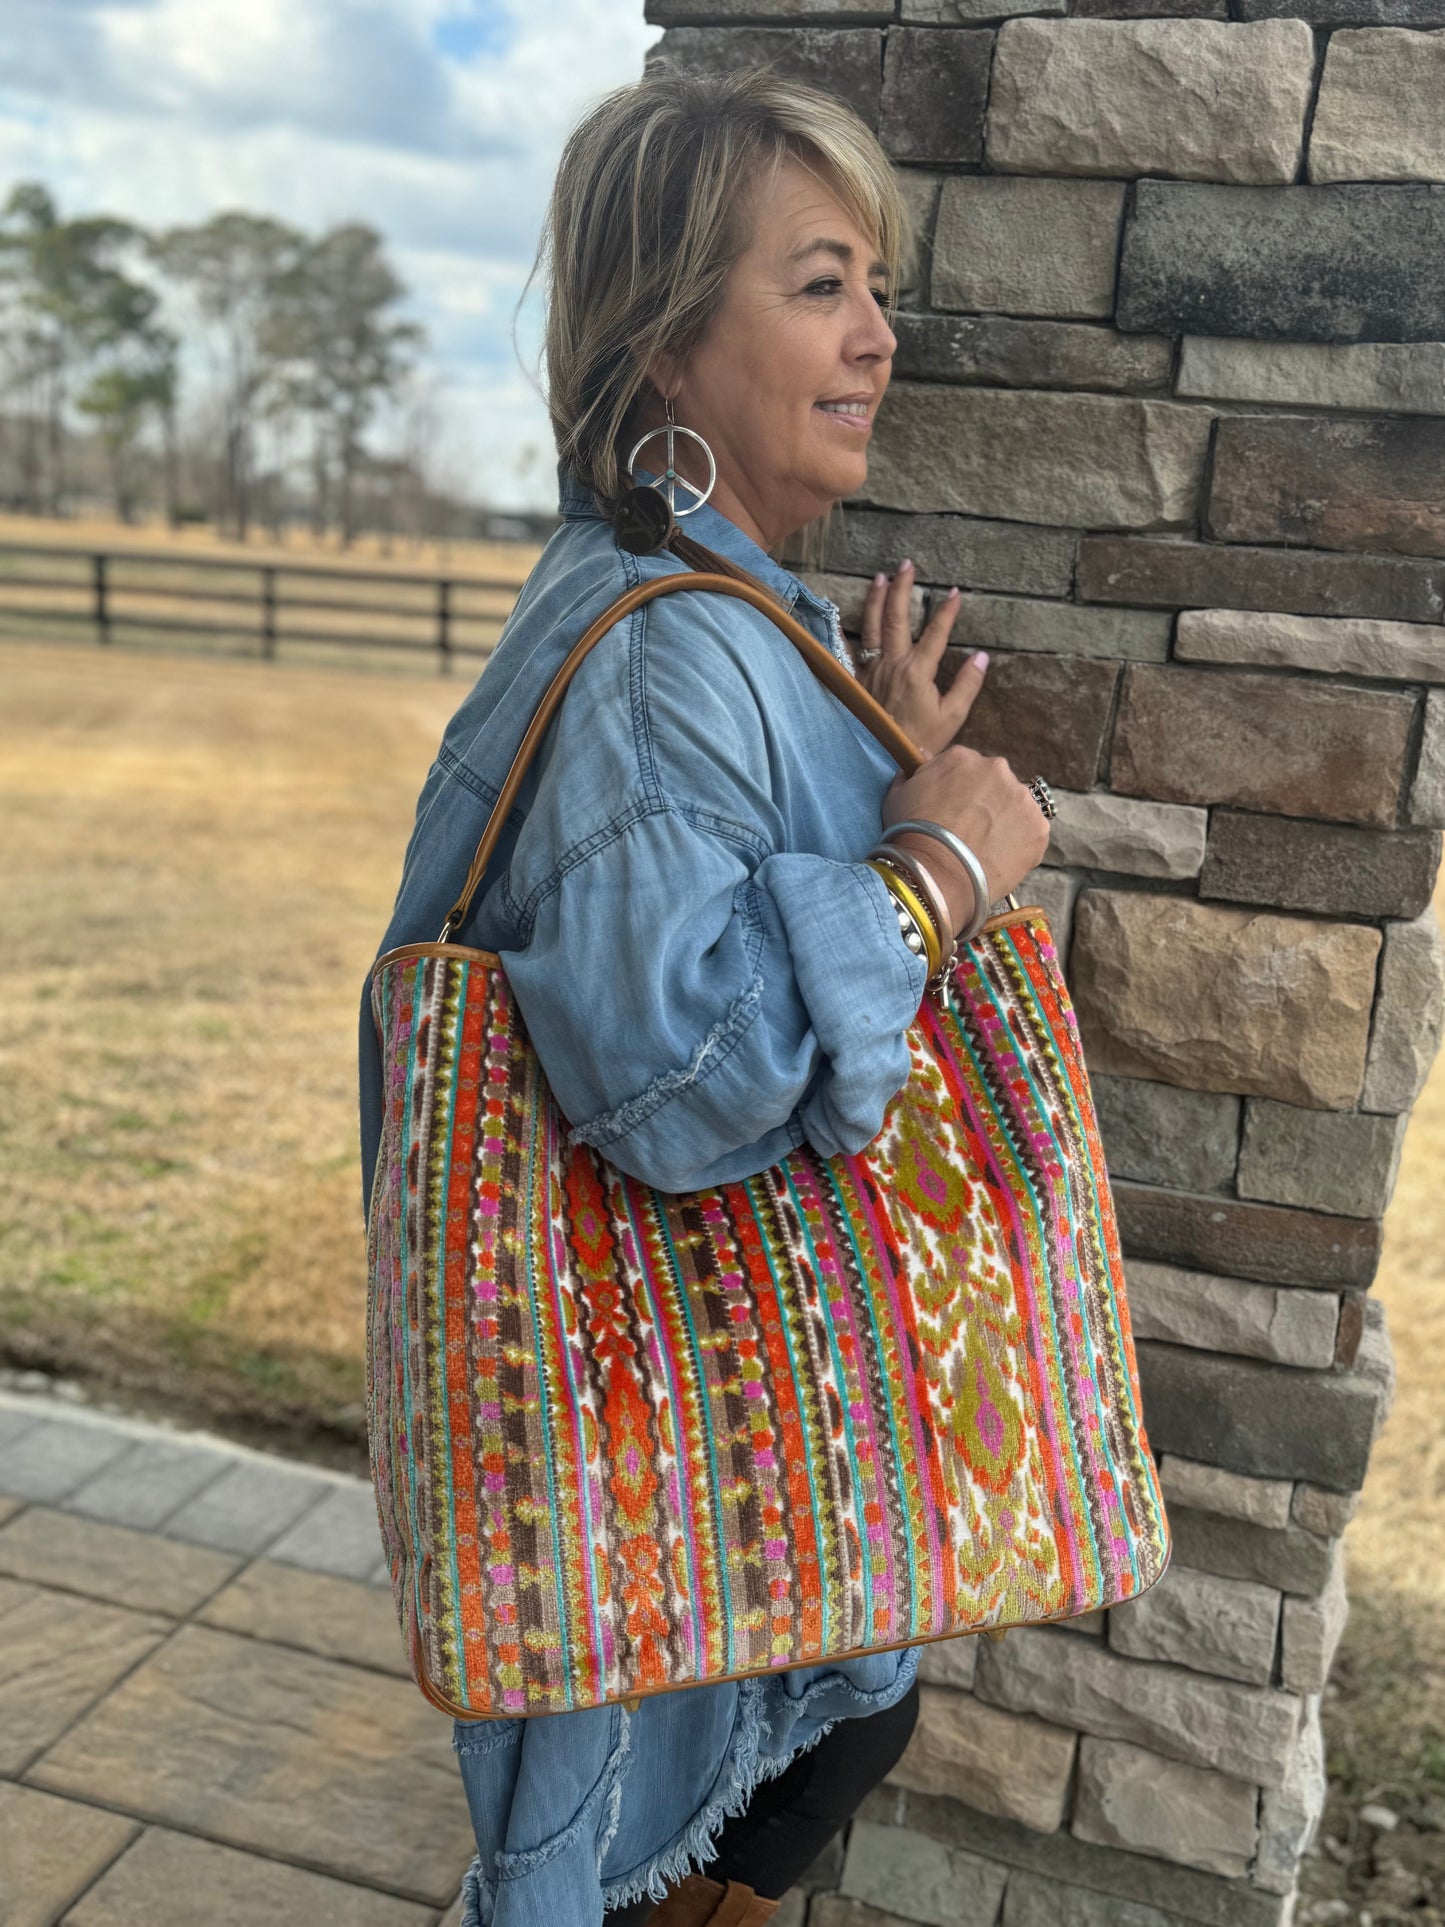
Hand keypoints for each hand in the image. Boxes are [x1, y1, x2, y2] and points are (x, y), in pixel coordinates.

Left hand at [856, 559, 986, 759]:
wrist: (882, 759)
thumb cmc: (921, 742)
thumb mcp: (952, 716)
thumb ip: (968, 684)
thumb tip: (982, 656)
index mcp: (918, 670)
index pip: (936, 632)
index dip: (947, 611)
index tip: (955, 592)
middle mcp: (892, 664)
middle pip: (897, 618)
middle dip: (903, 588)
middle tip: (907, 565)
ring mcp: (871, 670)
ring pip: (871, 626)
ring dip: (877, 599)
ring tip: (881, 576)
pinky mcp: (856, 680)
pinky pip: (850, 649)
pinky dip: (848, 630)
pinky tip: (847, 616)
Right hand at [881, 744, 1051, 934]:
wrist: (937, 873)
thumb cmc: (911, 835)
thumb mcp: (898, 795)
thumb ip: (913, 772)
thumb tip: (922, 758)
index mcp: (963, 758)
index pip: (966, 768)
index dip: (960, 792)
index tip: (954, 811)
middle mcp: (997, 769)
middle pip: (995, 785)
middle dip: (987, 804)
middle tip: (970, 833)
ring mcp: (1022, 798)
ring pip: (1016, 808)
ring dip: (1006, 823)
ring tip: (985, 850)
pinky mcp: (1038, 828)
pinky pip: (1031, 834)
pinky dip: (1020, 845)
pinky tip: (999, 859)